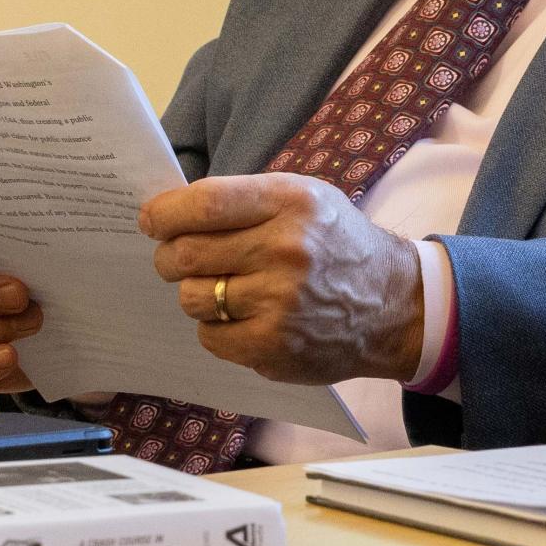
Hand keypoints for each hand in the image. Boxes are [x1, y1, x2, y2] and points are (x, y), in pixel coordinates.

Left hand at [139, 174, 422, 384]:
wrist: (394, 305)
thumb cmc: (335, 244)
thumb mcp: (305, 199)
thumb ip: (245, 200)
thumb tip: (171, 212)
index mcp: (290, 203)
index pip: (205, 204)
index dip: (165, 213)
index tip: (151, 220)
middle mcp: (285, 250)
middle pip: (187, 253)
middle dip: (169, 256)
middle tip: (176, 259)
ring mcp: (280, 303)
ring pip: (192, 297)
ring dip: (194, 293)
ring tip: (221, 288)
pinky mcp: (275, 347)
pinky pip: (210, 336)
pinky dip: (215, 327)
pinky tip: (240, 317)